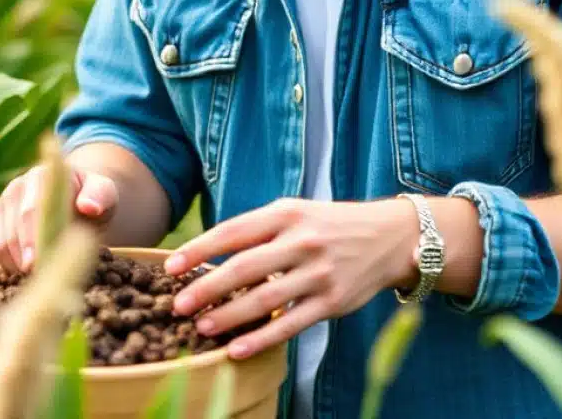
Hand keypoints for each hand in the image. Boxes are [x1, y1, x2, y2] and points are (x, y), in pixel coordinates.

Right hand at [0, 162, 118, 272]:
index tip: (34, 263)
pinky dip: (8, 265)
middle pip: (12, 229)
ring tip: (36, 278)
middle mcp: (18, 185)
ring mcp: (3, 201)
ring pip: (0, 242)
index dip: (31, 238)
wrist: (79, 201)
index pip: (31, 210)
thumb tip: (88, 206)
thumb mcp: (105, 195)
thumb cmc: (93, 198)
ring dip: (16, 265)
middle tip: (37, 279)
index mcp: (43, 175)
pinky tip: (27, 273)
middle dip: (23, 257)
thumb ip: (100, 196)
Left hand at [161, 197, 417, 359]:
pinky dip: (261, 339)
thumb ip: (258, 229)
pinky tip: (236, 350)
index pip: (233, 232)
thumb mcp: (295, 212)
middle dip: (206, 288)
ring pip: (264, 299)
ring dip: (228, 316)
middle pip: (243, 267)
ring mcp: (318, 273)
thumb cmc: (329, 225)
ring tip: (201, 328)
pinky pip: (290, 324)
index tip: (172, 267)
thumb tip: (208, 253)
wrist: (389, 236)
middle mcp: (301, 241)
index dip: (199, 250)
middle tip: (177, 305)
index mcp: (286, 214)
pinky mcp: (332, 301)